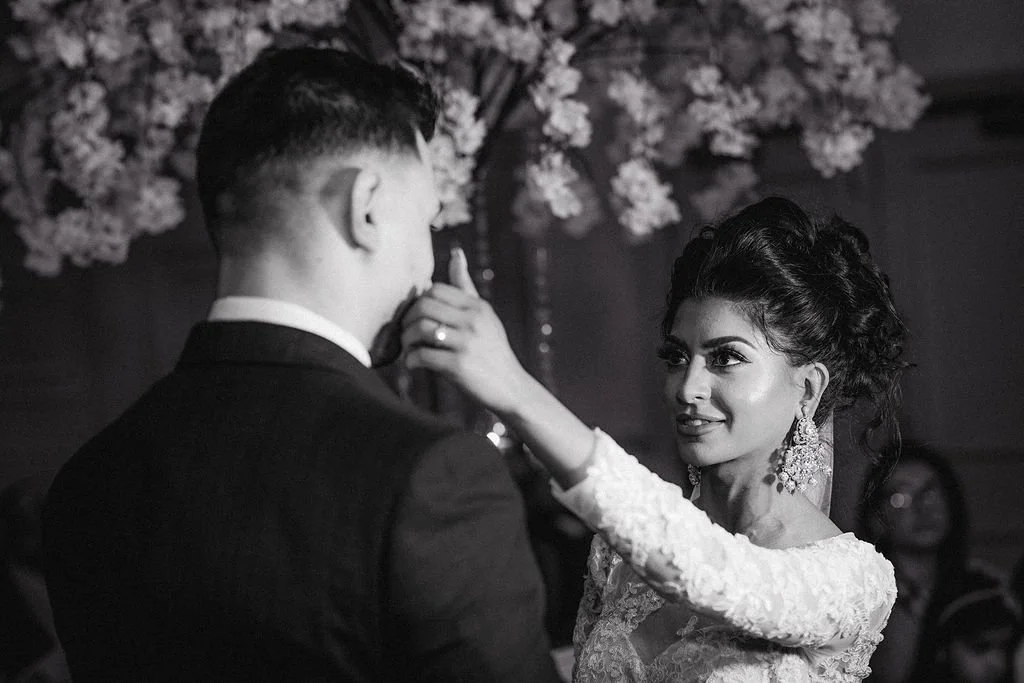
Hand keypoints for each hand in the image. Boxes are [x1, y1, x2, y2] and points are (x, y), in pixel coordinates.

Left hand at [402, 247, 532, 415]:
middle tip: (406, 334)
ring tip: (408, 349)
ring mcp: (466, 343)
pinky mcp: (459, 366)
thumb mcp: (484, 315)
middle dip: (408, 320)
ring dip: (406, 340)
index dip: (419, 302)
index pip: (435, 290)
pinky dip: (411, 360)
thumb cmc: (491, 350)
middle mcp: (473, 321)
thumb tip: (455, 253)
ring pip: (420, 329)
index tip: (417, 317)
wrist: (510, 388)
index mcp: (477, 307)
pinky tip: (413, 365)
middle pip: (424, 306)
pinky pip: (422, 356)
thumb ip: (465, 286)